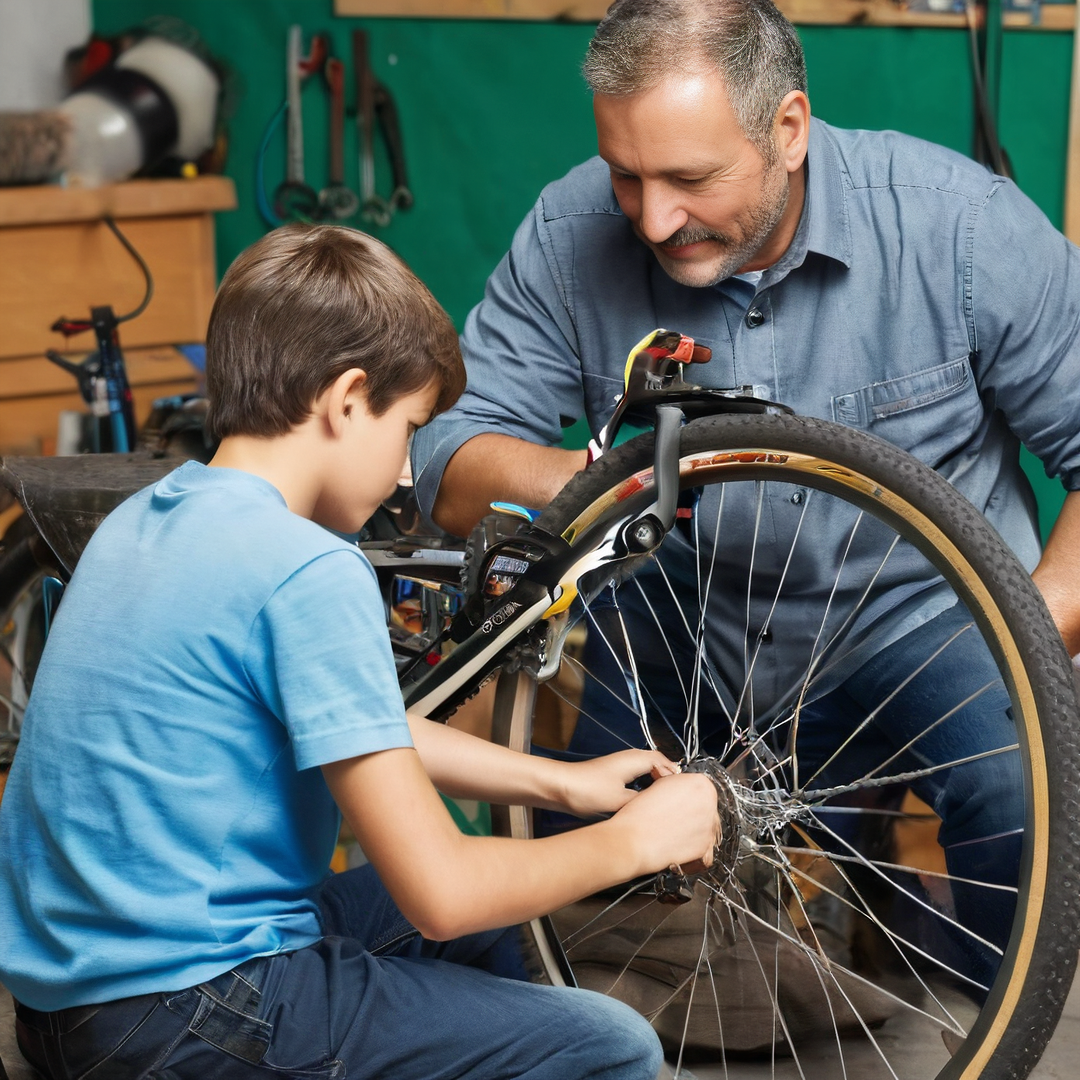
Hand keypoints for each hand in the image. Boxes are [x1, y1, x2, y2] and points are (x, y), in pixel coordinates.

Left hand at [559, 749, 679, 818]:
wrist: (560, 787)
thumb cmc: (587, 790)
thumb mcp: (621, 801)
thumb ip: (644, 802)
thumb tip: (659, 806)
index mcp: (636, 759)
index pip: (665, 762)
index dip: (676, 777)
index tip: (682, 794)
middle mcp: (630, 757)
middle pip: (658, 764)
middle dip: (669, 779)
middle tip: (677, 798)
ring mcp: (621, 764)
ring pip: (648, 770)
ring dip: (657, 782)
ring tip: (664, 800)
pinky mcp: (614, 773)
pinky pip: (638, 775)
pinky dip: (645, 785)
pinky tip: (644, 800)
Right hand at [611, 771, 720, 875]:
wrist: (632, 840)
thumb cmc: (639, 813)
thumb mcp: (659, 784)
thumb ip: (675, 782)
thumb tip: (675, 783)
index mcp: (701, 784)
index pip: (702, 788)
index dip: (687, 795)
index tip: (678, 800)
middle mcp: (709, 804)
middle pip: (706, 808)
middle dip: (693, 813)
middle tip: (674, 817)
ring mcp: (709, 828)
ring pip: (706, 829)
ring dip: (693, 831)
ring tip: (672, 832)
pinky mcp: (705, 850)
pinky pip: (705, 850)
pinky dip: (694, 852)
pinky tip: (677, 845)